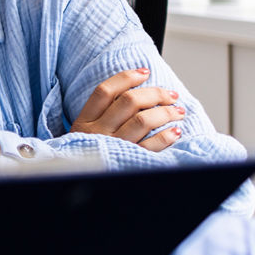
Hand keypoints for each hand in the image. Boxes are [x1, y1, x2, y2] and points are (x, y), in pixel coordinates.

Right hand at [70, 68, 184, 150]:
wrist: (77, 182)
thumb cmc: (86, 155)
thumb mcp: (82, 134)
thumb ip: (99, 116)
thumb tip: (133, 92)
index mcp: (83, 121)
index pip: (105, 91)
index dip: (126, 77)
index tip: (144, 72)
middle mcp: (97, 132)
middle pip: (129, 102)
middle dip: (155, 93)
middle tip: (170, 94)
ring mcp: (112, 146)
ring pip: (142, 120)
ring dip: (166, 112)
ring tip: (177, 110)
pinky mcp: (127, 161)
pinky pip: (151, 146)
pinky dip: (166, 136)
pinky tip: (175, 131)